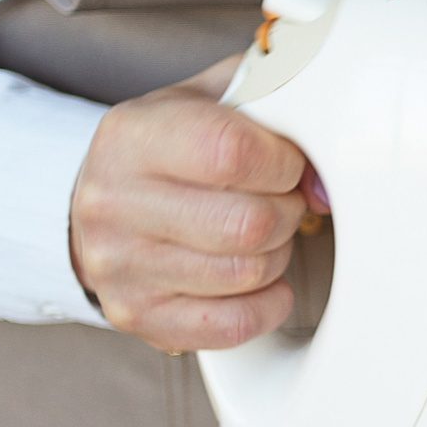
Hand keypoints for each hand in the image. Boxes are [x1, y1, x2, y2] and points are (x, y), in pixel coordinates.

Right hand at [67, 56, 327, 351]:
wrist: (101, 199)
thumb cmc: (171, 146)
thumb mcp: (211, 101)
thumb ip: (275, 109)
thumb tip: (326, 180)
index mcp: (132, 136)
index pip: (232, 153)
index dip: (283, 162)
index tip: (286, 163)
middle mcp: (114, 202)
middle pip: (249, 224)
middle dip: (286, 213)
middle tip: (279, 202)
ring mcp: (118, 265)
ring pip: (247, 273)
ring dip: (275, 255)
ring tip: (259, 234)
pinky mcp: (136, 314)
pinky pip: (232, 326)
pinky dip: (264, 304)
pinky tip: (257, 280)